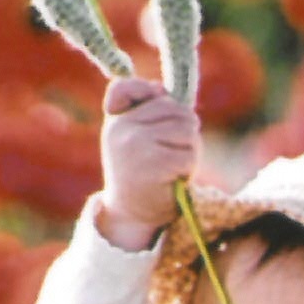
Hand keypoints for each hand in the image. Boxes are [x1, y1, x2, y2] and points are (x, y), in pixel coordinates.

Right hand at [89, 73, 198, 246]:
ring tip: (173, 165)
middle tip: (171, 153)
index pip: (124, 88)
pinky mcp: (153, 162)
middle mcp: (121, 128)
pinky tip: (173, 178)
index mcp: (115, 120)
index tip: (153, 109)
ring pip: (186, 128)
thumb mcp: (134, 137)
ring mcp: (135, 143)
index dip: (148, 93)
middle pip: (174, 108)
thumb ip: (147, 111)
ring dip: (189, 149)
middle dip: (183, 130)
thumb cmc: (140, 173)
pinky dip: (188, 168)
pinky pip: (188, 154)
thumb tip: (159, 87)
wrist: (131, 215)